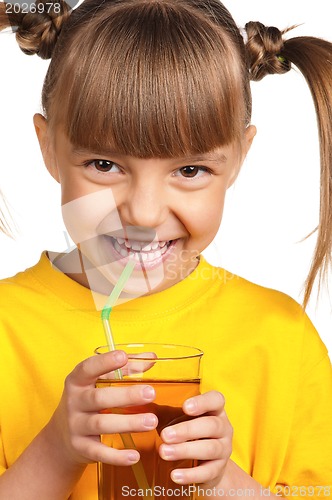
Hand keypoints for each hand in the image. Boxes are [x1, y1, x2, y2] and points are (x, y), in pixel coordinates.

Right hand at [46, 350, 157, 466]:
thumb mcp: (99, 382)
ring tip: (151, 421)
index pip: (88, 368)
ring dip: (128, 423)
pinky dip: (116, 455)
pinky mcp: (80, 448)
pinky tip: (135, 455)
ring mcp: (76, 426)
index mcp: (78, 381)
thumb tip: (152, 358)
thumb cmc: (88, 400)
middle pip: (99, 398)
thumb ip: (125, 369)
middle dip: (126, 396)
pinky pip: (99, 452)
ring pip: (101, 424)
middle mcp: (74, 402)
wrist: (60, 437)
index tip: (123, 356)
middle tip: (151, 393)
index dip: (105, 362)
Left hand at [159, 390, 231, 487]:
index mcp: (215, 410)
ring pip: (210, 448)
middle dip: (187, 430)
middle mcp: (223, 428)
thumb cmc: (189, 434)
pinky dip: (190, 475)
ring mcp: (224, 449)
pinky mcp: (218, 470)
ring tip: (164, 452)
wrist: (206, 465)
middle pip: (211, 425)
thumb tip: (141, 405)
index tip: (185, 407)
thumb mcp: (180, 419)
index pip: (216, 399)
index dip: (202, 402)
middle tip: (165, 435)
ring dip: (185, 450)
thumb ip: (166, 411)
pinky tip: (174, 475)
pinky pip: (207, 472)